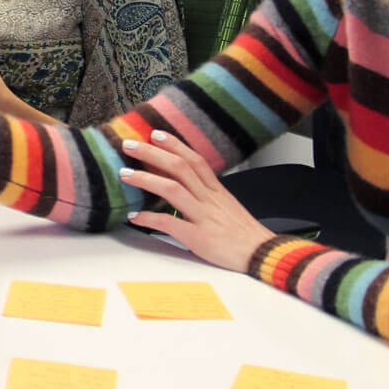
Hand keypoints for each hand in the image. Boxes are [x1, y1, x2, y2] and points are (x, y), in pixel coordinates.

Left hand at [119, 131, 273, 271]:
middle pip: (179, 167)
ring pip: (173, 189)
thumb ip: (209, 194)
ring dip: (146, 180)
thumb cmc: (245, 233)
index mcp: (217, 190)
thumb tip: (188, 185)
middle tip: (129, 146)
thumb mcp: (228, 206)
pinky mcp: (199, 238)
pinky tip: (135, 216)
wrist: (264, 255)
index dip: (174, 144)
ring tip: (125, 175)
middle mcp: (209, 198)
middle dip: (152, 154)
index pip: (194, 159)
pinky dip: (150, 218)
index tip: (156, 134)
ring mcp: (204, 217)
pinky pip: (171, 224)